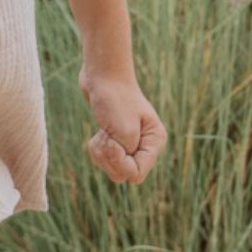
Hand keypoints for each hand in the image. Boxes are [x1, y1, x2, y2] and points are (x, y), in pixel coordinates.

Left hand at [78, 68, 166, 184]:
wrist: (102, 74)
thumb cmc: (114, 99)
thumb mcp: (123, 131)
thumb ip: (126, 158)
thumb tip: (125, 177)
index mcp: (154, 143)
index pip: (136, 173)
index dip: (119, 163)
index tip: (111, 142)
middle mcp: (145, 145)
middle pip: (123, 174)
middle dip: (108, 159)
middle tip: (105, 136)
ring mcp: (130, 143)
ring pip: (112, 168)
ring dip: (100, 153)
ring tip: (101, 133)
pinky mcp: (116, 140)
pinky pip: (104, 159)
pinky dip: (97, 148)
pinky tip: (98, 133)